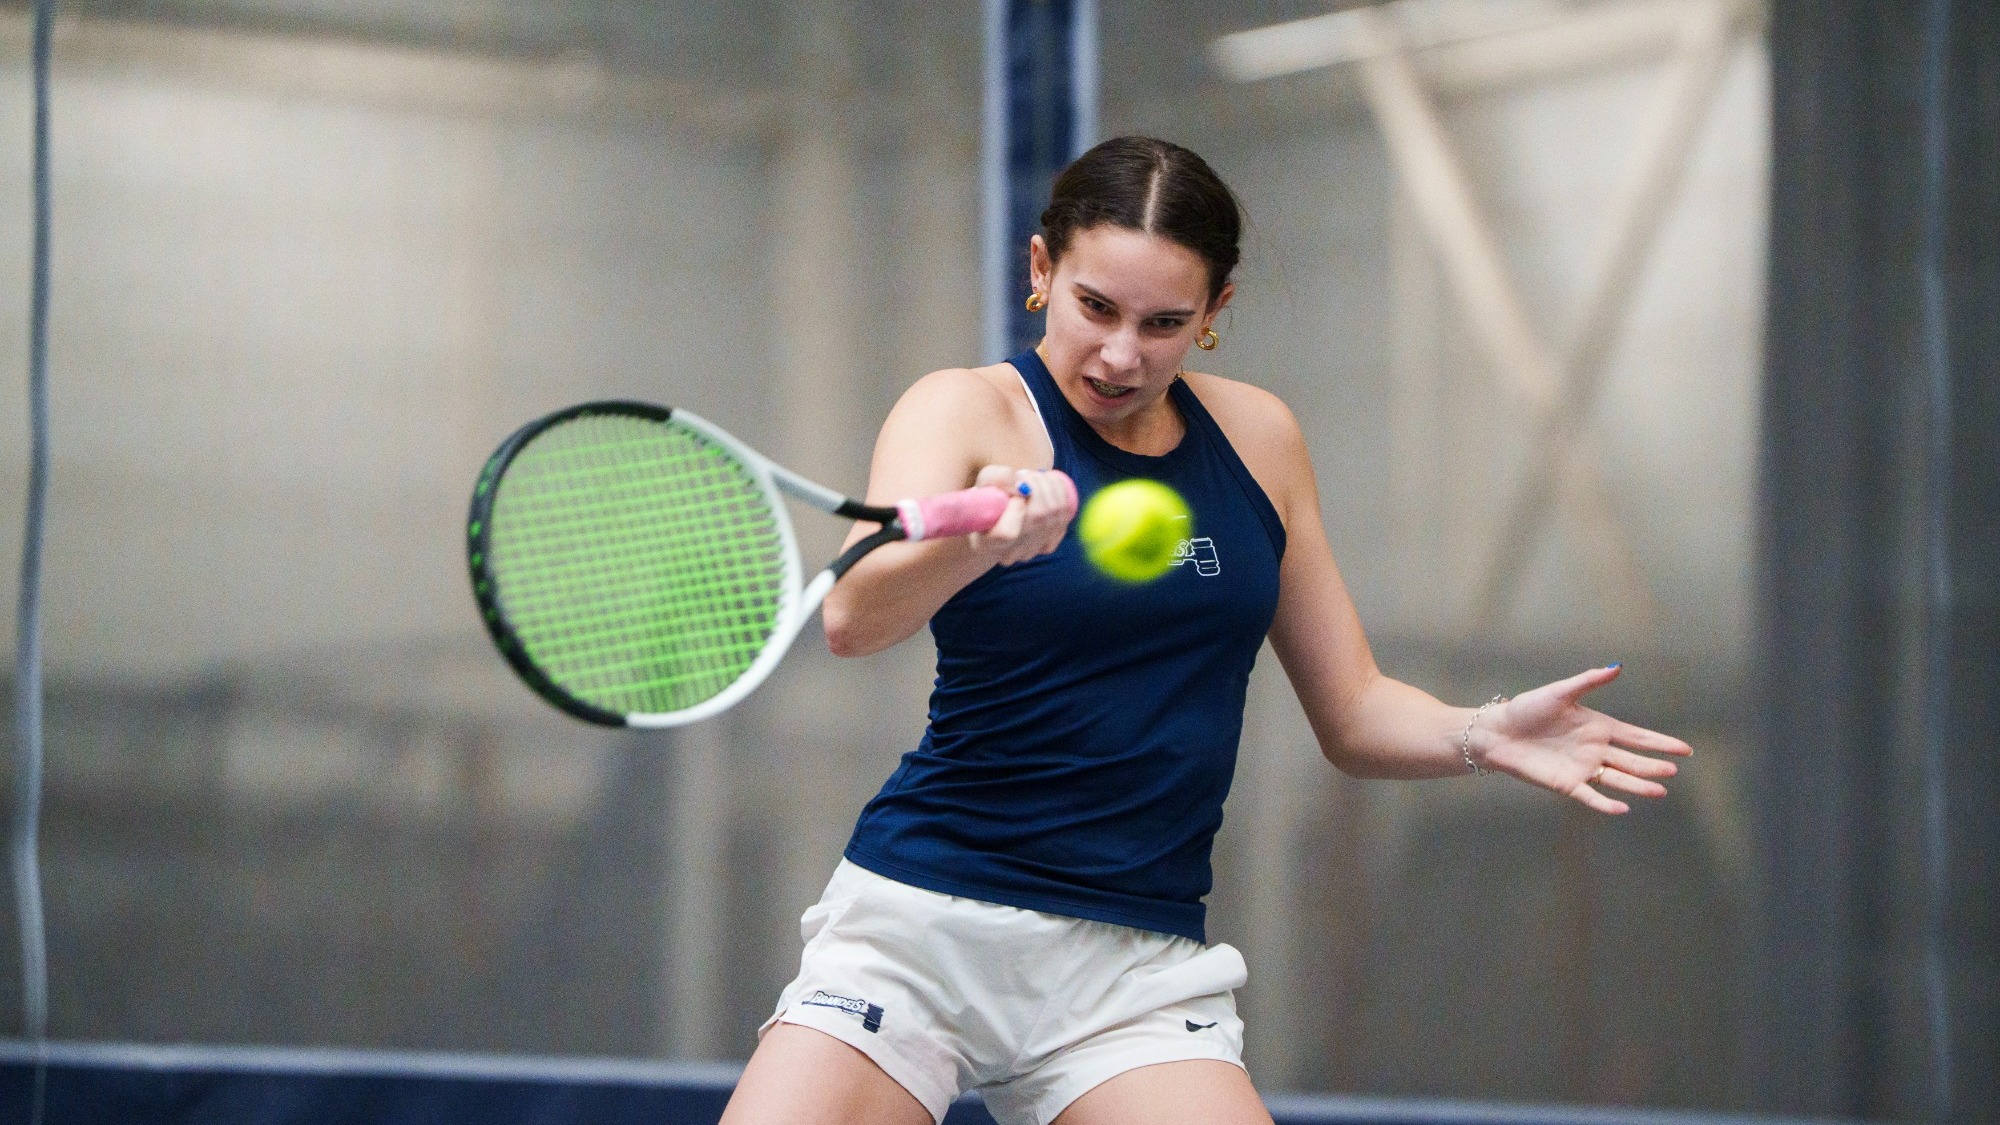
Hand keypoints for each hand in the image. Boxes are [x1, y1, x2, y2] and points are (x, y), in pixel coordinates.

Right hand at [967, 465, 1075, 565]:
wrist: (995, 518)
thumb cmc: (985, 500)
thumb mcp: (983, 484)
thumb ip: (997, 479)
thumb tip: (1021, 484)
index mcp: (988, 543)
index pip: (1007, 533)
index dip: (1015, 508)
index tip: (1012, 492)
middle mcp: (1012, 552)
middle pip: (1037, 518)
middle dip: (1035, 486)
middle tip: (1024, 473)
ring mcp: (1032, 550)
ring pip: (1054, 515)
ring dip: (1048, 485)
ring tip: (1035, 475)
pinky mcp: (1049, 544)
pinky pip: (1064, 516)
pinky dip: (1060, 492)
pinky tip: (1049, 481)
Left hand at [1473, 664, 1692, 813]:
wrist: (1497, 732)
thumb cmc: (1526, 709)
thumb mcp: (1560, 692)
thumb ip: (1589, 681)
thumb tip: (1617, 666)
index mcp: (1598, 727)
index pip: (1637, 737)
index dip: (1660, 743)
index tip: (1685, 749)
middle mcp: (1595, 750)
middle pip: (1632, 761)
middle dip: (1653, 766)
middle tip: (1673, 770)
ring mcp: (1582, 768)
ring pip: (1618, 779)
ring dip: (1638, 785)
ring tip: (1660, 791)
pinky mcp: (1566, 784)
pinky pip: (1590, 796)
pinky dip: (1606, 803)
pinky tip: (1623, 808)